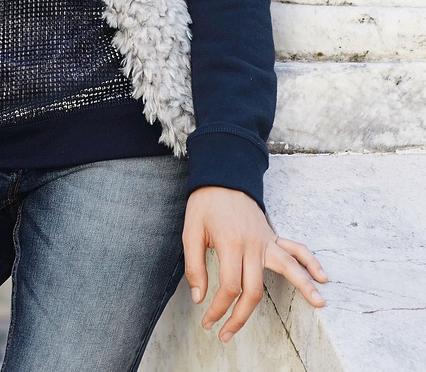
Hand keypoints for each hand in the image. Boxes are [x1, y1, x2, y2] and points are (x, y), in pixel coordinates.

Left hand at [183, 186, 327, 342]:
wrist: (222, 177)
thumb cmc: (205, 204)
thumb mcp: (190, 231)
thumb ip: (194, 266)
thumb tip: (199, 299)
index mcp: (230, 243)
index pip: (229, 287)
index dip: (218, 308)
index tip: (208, 320)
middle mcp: (253, 243)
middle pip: (253, 290)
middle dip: (240, 317)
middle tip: (226, 334)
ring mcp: (266, 239)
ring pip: (287, 268)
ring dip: (304, 286)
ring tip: (319, 304)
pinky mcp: (272, 235)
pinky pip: (296, 248)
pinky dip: (310, 261)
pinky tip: (321, 276)